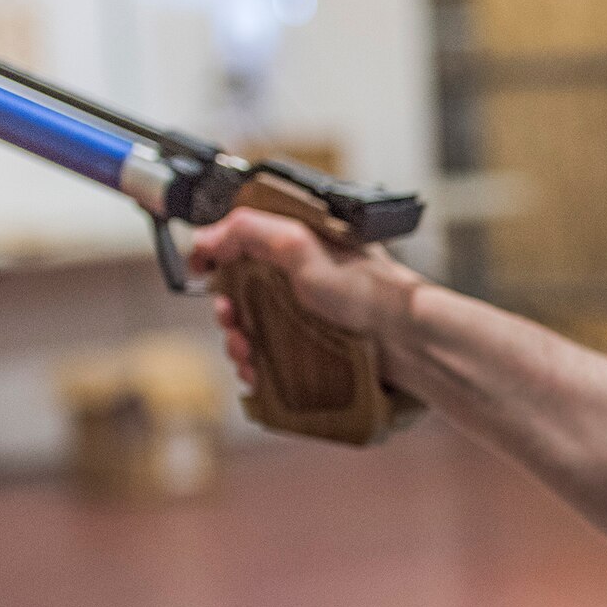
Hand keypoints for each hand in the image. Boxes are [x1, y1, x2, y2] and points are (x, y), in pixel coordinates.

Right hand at [190, 209, 422, 387]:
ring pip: (253, 325)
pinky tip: (256, 375)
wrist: (407, 341)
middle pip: (240, 289)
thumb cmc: (365, 291)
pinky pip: (270, 355)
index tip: (200, 272)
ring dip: (237, 340)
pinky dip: (256, 364)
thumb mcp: (300, 246)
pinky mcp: (312, 346)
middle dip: (226, 308)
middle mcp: (300, 274)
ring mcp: (306, 313)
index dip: (215, 255)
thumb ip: (249, 231)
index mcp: (298, 242)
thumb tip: (204, 237)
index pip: (241, 241)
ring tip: (244, 353)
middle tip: (230, 321)